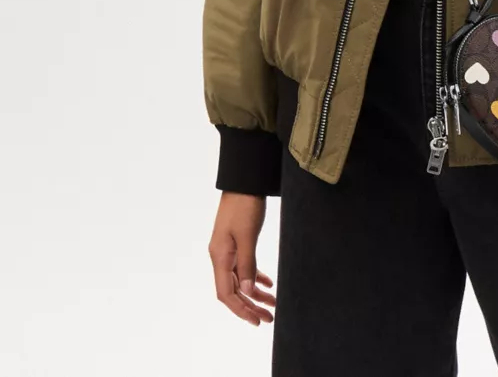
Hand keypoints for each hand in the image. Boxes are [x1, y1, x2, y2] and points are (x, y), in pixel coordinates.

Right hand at [208, 192, 275, 325]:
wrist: (244, 180)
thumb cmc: (245, 204)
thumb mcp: (248, 235)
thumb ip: (247, 263)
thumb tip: (248, 291)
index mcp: (220, 256)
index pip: (226, 294)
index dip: (241, 310)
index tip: (257, 320)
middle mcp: (221, 256)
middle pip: (233, 290)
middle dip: (251, 306)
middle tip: (270, 318)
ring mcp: (228, 249)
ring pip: (240, 280)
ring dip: (255, 293)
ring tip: (273, 304)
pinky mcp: (237, 242)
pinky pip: (244, 266)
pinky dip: (256, 276)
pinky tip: (269, 283)